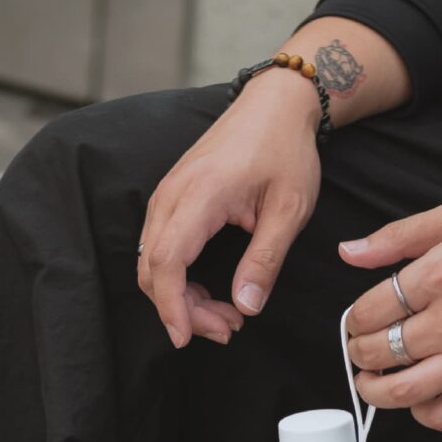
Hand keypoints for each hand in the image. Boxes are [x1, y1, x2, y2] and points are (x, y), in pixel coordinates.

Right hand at [137, 73, 324, 345]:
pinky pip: (159, 247)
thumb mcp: (289, 209)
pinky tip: (210, 289)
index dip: (172, 306)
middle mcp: (171, 196)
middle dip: (182, 309)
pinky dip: (178, 276)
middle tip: (227, 329)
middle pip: (153, 269)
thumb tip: (246, 307)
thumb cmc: (284, 149)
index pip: (167, 263)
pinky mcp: (170, 198)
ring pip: (152, 262)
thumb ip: (265, 260)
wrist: (275, 104)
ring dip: (180, 296)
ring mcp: (165, 196)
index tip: (187, 337)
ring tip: (225, 314)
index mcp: (199, 196)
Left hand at [340, 200, 441, 431]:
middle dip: (358, 353)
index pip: (369, 311)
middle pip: (377, 352)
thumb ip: (398, 236)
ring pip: (401, 393)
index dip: (355, 319)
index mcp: (441, 273)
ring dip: (375, 391)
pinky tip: (420, 395)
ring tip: (373, 380)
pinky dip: (422, 412)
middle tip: (363, 348)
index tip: (360, 321)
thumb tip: (348, 252)